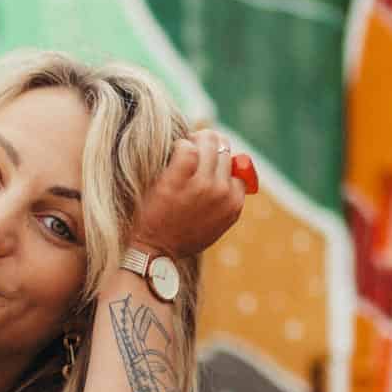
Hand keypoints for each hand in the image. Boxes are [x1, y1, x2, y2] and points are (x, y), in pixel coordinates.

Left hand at [129, 131, 251, 260]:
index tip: (206, 164)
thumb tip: (231, 171)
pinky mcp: (179, 177)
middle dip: (208, 146)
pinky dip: (179, 146)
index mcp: (233, 203)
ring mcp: (202, 184)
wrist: (155, 250)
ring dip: (194, 141)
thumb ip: (225, 200)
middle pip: (223, 148)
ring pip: (208, 141)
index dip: (220, 161)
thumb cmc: (181, 237)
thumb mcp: (215, 225)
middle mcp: (222, 192)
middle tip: (192, 150)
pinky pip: (186, 147)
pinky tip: (171, 155)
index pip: (237, 167)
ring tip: (182, 150)